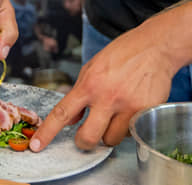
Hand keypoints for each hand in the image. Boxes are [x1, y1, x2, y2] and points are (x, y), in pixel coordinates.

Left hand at [30, 24, 176, 151]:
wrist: (154, 47)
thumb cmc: (122, 54)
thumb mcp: (92, 68)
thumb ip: (80, 93)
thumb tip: (70, 119)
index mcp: (89, 84)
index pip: (62, 113)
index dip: (47, 132)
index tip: (37, 145)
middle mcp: (107, 97)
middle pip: (88, 137)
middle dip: (84, 142)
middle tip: (86, 136)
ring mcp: (128, 106)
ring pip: (111, 139)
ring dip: (108, 133)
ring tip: (114, 115)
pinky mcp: (145, 112)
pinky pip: (130, 133)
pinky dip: (126, 127)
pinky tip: (129, 110)